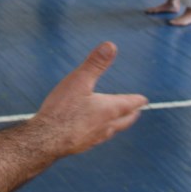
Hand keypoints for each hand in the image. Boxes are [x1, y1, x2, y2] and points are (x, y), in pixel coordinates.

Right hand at [32, 43, 146, 158]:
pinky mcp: (82, 146)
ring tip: (115, 121)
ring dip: (116, 125)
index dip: (137, 99)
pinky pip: (97, 138)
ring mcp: (95, 138)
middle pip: (125, 120)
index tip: (143, 99)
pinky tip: (91, 132)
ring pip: (111, 131)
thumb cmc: (63, 109)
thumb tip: (110, 46)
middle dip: (131, 114)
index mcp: (109, 109)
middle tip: (136, 112)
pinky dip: (100, 133)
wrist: (47, 140)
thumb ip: (95, 63)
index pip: (130, 103)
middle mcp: (106, 126)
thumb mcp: (79, 80)